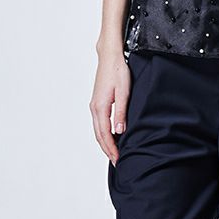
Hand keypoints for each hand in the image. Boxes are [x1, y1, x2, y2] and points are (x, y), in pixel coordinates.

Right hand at [91, 49, 130, 164]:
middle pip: (99, 135)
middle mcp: (94, 108)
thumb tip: (119, 131)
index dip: (111, 148)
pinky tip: (111, 136)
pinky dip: (103, 133)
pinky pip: (99, 123)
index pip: (105, 134)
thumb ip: (121, 113)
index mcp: (100, 107)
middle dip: (107, 150)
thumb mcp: (123, 92)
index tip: (118, 159)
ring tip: (114, 153)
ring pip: (98, 130)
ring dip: (105, 143)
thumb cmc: (118, 71)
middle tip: (117, 162)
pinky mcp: (97, 102)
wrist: (110, 56)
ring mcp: (94, 105)